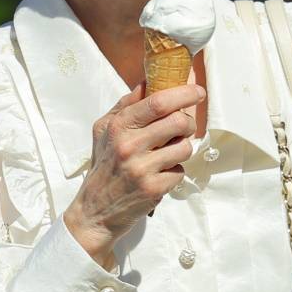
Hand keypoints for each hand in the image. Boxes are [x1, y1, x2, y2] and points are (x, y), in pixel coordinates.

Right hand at [64, 82, 203, 264]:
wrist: (95, 211)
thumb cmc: (103, 166)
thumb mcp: (104, 131)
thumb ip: (126, 105)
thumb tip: (150, 80)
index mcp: (119, 126)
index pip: (157, 101)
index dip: (183, 93)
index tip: (197, 91)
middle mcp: (129, 146)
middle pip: (178, 122)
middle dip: (189, 123)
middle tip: (184, 127)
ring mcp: (142, 169)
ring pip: (185, 148)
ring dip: (182, 149)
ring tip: (168, 155)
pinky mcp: (153, 189)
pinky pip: (180, 171)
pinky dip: (174, 172)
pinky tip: (160, 175)